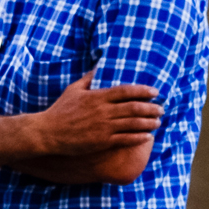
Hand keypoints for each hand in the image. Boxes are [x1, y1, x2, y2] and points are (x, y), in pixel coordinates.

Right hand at [33, 75, 163, 156]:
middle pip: (134, 108)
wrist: (47, 133)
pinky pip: (125, 139)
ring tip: (158, 122)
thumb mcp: (73, 90)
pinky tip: (148, 136)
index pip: (126, 91)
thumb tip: (99, 66)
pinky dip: (139, 137)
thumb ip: (88, 78)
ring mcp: (103, 127)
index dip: (143, 91)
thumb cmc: (60, 110)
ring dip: (149, 123)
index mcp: (97, 97)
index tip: (155, 92)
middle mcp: (103, 111)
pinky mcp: (102, 141)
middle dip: (151, 108)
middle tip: (161, 109)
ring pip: (133, 124)